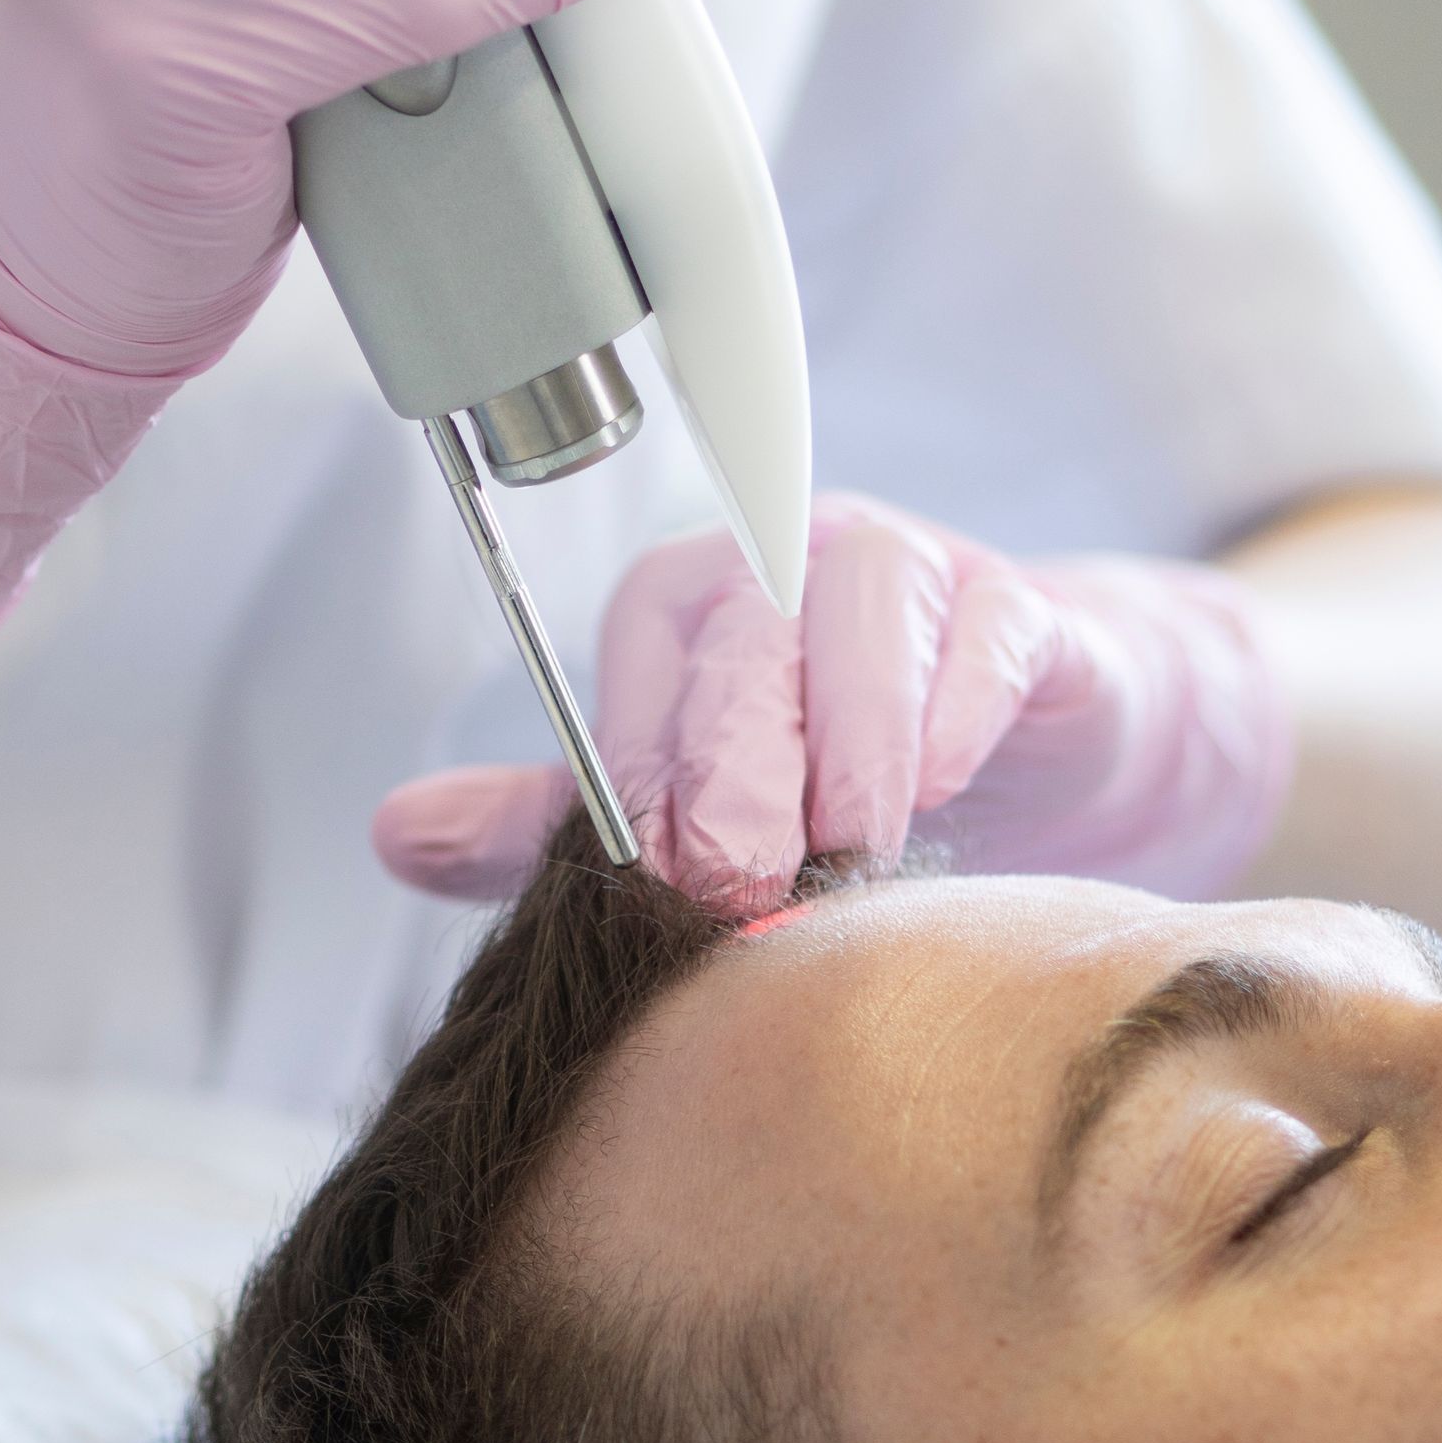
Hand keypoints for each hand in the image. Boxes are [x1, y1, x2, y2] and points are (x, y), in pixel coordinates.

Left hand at [372, 494, 1293, 911]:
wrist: (1046, 760)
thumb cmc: (844, 783)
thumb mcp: (693, 814)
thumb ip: (557, 828)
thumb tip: (395, 835)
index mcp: (701, 600)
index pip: (648, 641)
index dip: (643, 757)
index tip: (655, 880)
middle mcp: (795, 561)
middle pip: (746, 622)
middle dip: (735, 758)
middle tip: (743, 881)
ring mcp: (914, 574)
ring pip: (862, 603)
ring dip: (850, 735)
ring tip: (852, 851)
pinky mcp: (1021, 612)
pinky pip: (988, 631)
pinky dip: (957, 709)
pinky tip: (939, 786)